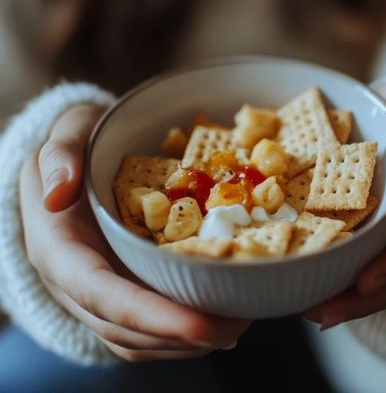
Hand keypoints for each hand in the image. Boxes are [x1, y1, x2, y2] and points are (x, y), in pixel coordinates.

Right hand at [20, 104, 249, 360]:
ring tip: (237, 323)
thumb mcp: (68, 132)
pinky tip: (218, 320)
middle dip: (179, 335)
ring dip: (185, 341)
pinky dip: (181, 330)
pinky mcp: (122, 284)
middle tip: (236, 324)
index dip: (149, 315)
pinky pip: (148, 322)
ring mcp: (101, 286)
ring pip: (136, 335)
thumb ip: (61, 155)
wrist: (85, 157)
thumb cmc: (81, 143)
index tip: (200, 326)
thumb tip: (59, 194)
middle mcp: (78, 278)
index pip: (100, 293)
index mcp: (59, 247)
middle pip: (124, 326)